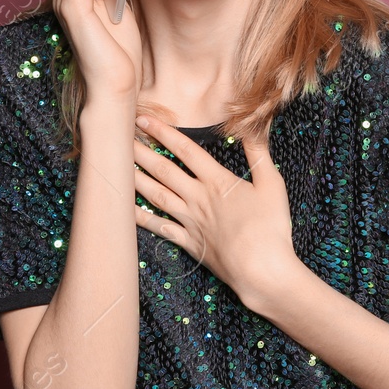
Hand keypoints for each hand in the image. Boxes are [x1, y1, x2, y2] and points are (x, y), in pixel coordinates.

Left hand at [129, 115, 300, 308]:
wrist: (261, 270)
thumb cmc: (270, 228)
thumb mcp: (272, 185)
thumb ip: (259, 154)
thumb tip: (251, 127)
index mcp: (217, 181)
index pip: (186, 150)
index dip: (163, 132)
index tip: (144, 119)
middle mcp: (198, 198)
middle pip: (164, 170)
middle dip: (141, 152)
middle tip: (119, 137)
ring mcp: (190, 221)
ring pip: (156, 195)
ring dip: (135, 179)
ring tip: (116, 167)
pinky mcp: (189, 242)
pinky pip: (160, 228)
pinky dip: (142, 218)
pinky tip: (126, 210)